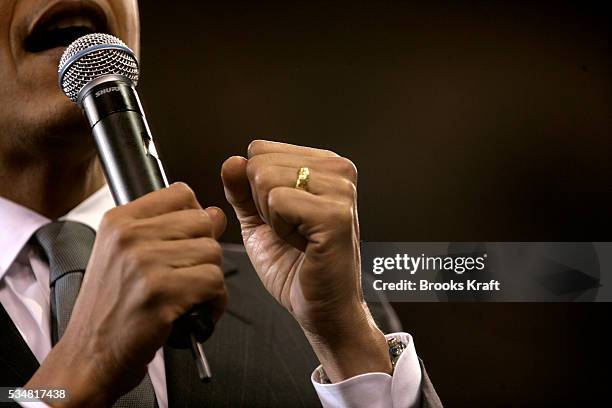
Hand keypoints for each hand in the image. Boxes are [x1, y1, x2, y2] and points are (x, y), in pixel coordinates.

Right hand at [25, 183, 226, 406]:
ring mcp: (144, 263)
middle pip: (203, 221)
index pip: (181, 193)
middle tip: (190, 275)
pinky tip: (196, 313)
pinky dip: (214, 302)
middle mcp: (129, 236)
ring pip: (213, 252)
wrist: (88, 357)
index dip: (195, 217)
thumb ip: (167, 230)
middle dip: (206, 251)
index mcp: (119, 221)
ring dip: (211, 279)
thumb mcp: (124, 256)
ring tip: (191, 296)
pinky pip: (214, 282)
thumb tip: (216, 214)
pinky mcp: (160, 293)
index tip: (188, 241)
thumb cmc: (111, 309)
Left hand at [222, 140, 390, 381]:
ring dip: (271, 217)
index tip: (283, 217)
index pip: (260, 149)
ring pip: (266, 179)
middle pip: (260, 162)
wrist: (321, 308)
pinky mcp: (336, 214)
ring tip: (298, 237)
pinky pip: (278, 201)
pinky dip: (280, 229)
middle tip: (290, 231)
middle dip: (261, 204)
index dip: (256, 190)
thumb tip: (231, 161)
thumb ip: (242, 190)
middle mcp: (338, 169)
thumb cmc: (296, 267)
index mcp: (323, 165)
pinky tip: (303, 244)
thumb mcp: (259, 222)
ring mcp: (340, 190)